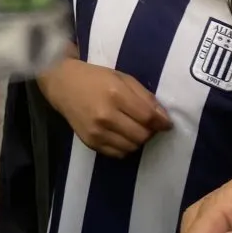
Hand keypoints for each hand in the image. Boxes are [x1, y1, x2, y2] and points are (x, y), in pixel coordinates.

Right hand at [40, 59, 172, 157]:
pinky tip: (122, 135)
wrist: (64, 85)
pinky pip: (118, 154)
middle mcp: (106, 116)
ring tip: (134, 128)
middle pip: (142, 135)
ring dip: (138, 140)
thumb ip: (144, 96)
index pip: (148, 117)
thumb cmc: (96, 78)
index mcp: (115, 94)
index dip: (162, 122)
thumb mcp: (123, 78)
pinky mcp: (91, 143)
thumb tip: (164, 118)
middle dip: (150, 131)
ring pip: (132, 147)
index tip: (167, 123)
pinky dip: (126, 147)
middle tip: (148, 124)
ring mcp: (97, 132)